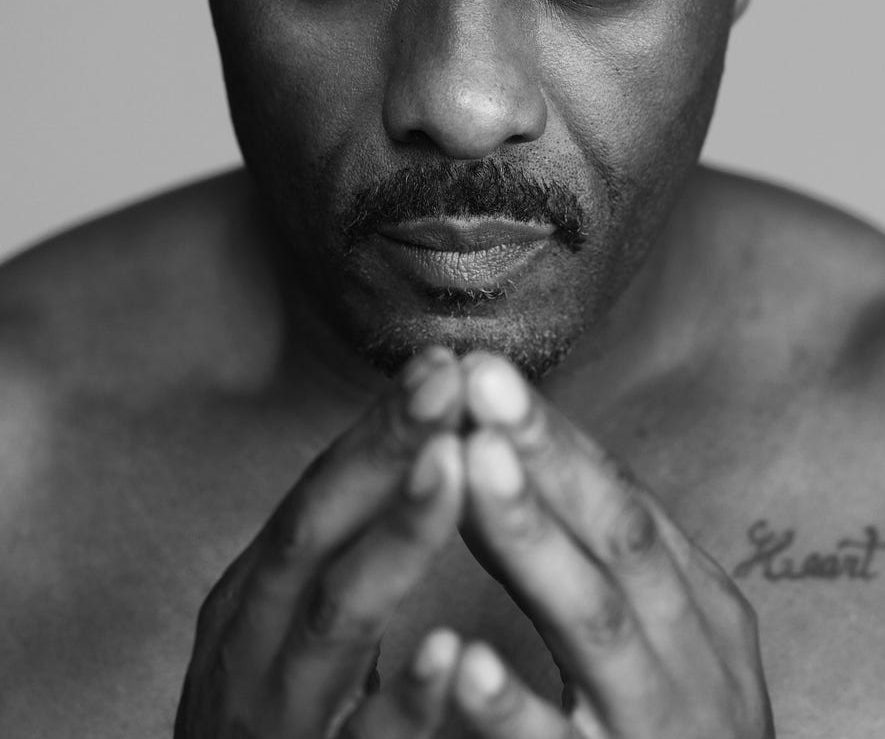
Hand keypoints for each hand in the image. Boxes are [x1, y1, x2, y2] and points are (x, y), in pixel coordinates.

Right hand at [175, 345, 467, 738]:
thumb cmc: (273, 723)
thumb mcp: (286, 627)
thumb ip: (342, 553)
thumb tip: (419, 448)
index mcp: (257, 594)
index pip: (319, 491)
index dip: (379, 425)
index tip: (443, 360)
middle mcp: (252, 643)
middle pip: (317, 528)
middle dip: (384, 448)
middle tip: (449, 378)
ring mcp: (275, 716)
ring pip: (338, 616)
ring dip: (398, 535)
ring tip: (454, 465)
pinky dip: (406, 695)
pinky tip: (451, 649)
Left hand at [449, 354, 774, 738]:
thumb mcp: (674, 645)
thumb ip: (615, 568)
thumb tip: (536, 465)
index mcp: (698, 606)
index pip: (622, 500)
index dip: (556, 436)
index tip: (485, 370)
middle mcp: (692, 656)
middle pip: (617, 538)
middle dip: (546, 455)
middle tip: (480, 381)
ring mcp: (659, 730)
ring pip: (596, 624)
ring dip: (533, 540)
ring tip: (474, 466)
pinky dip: (513, 710)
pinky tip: (462, 664)